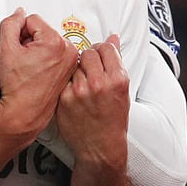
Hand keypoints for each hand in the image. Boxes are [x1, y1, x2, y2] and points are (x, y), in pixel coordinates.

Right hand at [0, 8, 78, 140]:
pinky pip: (56, 52)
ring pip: (49, 40)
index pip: (32, 20)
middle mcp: (69, 50)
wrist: (25, 111)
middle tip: (24, 59)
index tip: (18, 49)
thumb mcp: (6, 48)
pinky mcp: (71, 68)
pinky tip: (39, 70)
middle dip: (30, 40)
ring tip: (31, 66)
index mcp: (56, 43)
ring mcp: (72, 60)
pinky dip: (46, 58)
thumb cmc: (19, 87)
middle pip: (42, 30)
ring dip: (38, 49)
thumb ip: (10, 24)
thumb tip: (19, 14)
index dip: (19, 33)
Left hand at [56, 34, 130, 167]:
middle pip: (88, 52)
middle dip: (89, 58)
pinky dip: (68, 82)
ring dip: (77, 69)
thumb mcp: (123, 90)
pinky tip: (74, 92)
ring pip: (73, 64)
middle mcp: (98, 83)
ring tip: (83, 84)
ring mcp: (79, 90)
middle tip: (91, 69)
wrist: (100, 147)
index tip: (100, 55)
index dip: (102, 50)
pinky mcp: (63, 98)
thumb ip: (116, 62)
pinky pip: (64, 78)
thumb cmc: (113, 120)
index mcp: (117, 79)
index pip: (106, 47)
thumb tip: (113, 39)